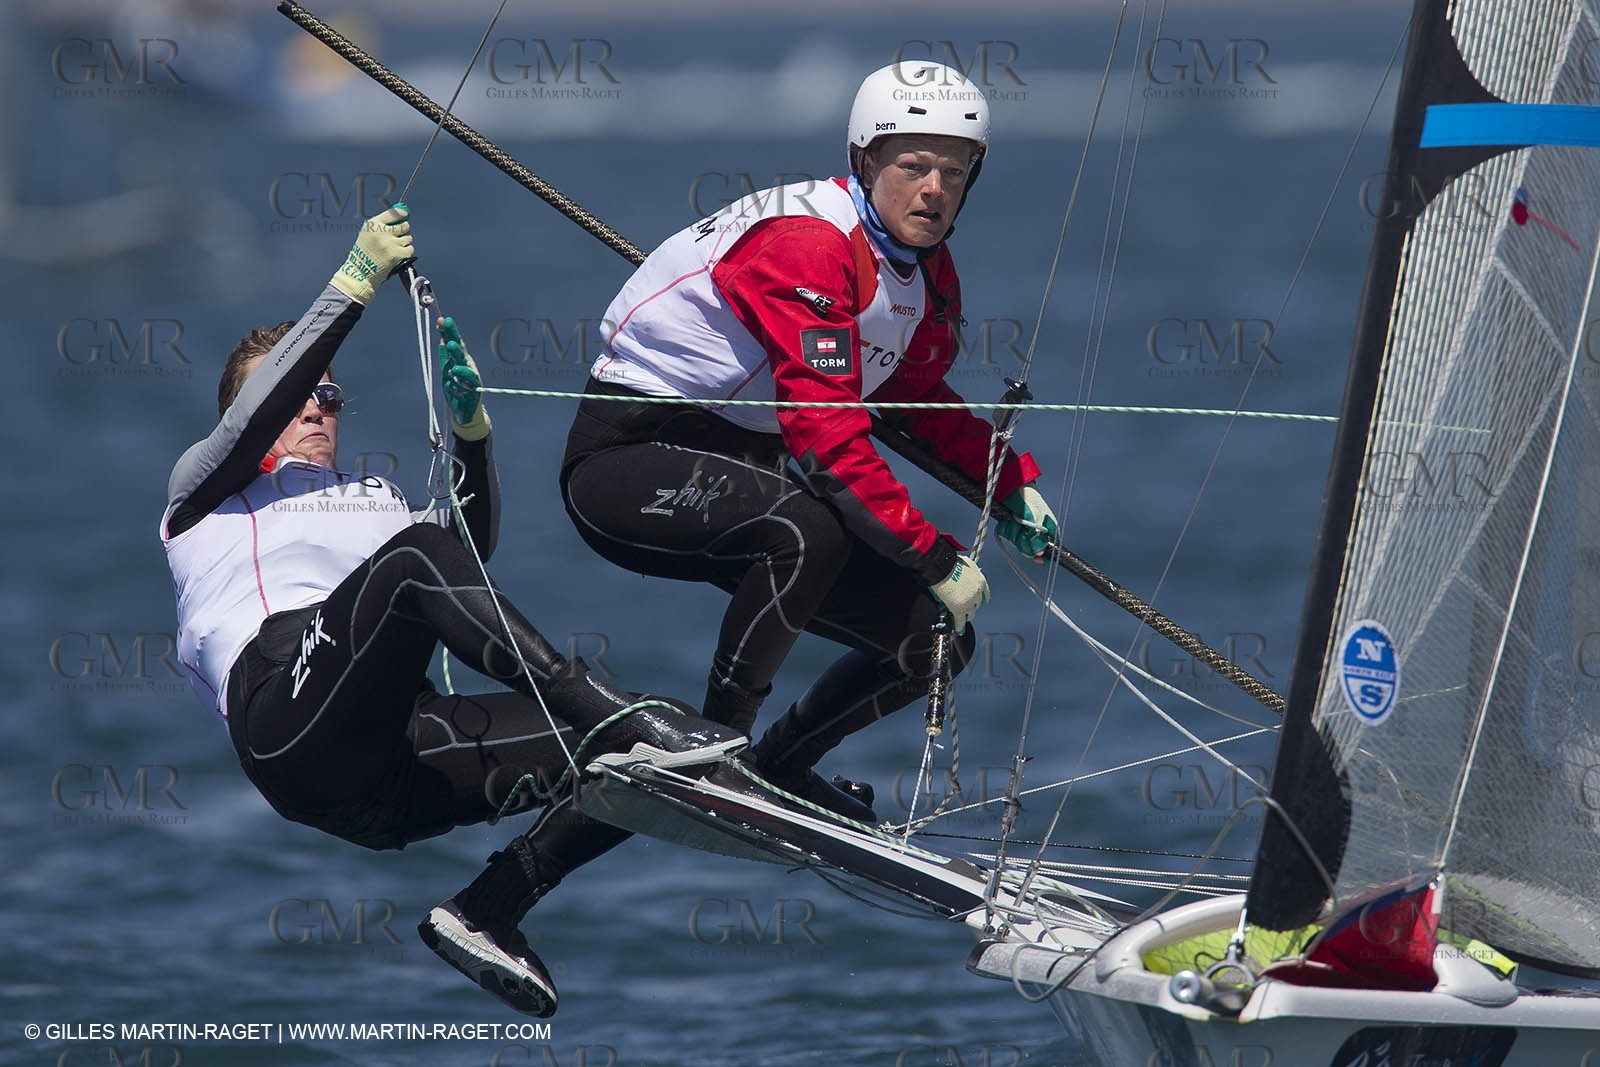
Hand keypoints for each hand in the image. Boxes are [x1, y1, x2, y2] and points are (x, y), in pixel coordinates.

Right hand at [329, 203, 413, 305]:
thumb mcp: (368, 233)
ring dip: (405, 242)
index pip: (394, 213)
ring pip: (409, 238)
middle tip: (399, 235)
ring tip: (395, 247)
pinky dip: (407, 252)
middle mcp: (382, 232)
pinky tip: (399, 254)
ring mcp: (390, 244)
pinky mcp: (396, 255)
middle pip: (405, 225)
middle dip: (404, 230)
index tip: (405, 215)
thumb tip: (402, 215)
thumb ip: (382, 224)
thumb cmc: (365, 251)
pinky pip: (410, 249)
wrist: (361, 271)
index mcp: (374, 224)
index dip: (402, 214)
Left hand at [438, 316, 490, 440]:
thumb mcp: (448, 370)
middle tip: (445, 322)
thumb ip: (446, 355)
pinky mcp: (473, 389)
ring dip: (455, 352)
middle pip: (458, 347)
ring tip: (450, 343)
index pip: (453, 341)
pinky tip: (455, 369)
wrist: (466, 411)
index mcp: (459, 359)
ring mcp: (470, 376)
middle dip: (452, 334)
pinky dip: (462, 374)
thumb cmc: (457, 389)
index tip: (441, 319)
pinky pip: (467, 380)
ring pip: (463, 362)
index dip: (448, 330)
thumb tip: (442, 338)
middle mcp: (466, 365)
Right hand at [928, 553, 989, 632]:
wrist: (943, 566)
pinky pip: (960, 620)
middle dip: (973, 607)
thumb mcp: (967, 564)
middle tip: (968, 610)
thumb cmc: (951, 562)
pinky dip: (959, 625)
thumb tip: (964, 574)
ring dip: (967, 616)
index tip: (980, 603)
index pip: (984, 594)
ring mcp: (969, 601)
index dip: (981, 599)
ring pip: (970, 613)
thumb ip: (969, 572)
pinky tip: (958, 629)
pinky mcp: (960, 608)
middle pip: (977, 604)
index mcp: (981, 581)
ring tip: (963, 620)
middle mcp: (978, 592)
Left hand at [997, 484, 1057, 558]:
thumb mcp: (1035, 519)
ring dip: (1013, 532)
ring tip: (1013, 520)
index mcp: (1048, 530)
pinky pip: (1007, 536)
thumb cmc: (1028, 499)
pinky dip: (1005, 529)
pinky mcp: (1012, 527)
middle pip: (1030, 550)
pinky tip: (1006, 521)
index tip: (1037, 558)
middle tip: (1021, 527)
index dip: (1042, 555)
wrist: (1010, 487)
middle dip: (1023, 540)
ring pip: (1017, 543)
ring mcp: (1023, 530)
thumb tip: (1040, 553)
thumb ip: (1037, 537)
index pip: (1049, 550)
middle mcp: (1036, 532)